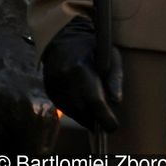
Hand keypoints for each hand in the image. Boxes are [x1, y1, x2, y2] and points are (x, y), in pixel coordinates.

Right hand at [41, 16, 122, 131]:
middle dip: (96, 119)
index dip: (104, 116)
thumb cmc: (92, 46)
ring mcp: (52, 87)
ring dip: (87, 117)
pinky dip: (77, 111)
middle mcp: (62, 80)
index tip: (113, 126)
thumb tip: (116, 102)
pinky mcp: (49, 92)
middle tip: (108, 123)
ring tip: (98, 116)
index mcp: (79, 68)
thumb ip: (114, 77)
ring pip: (72, 112)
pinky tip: (86, 108)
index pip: (93, 99)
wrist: (63, 39)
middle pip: (81, 109)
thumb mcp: (110, 55)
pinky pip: (65, 108)